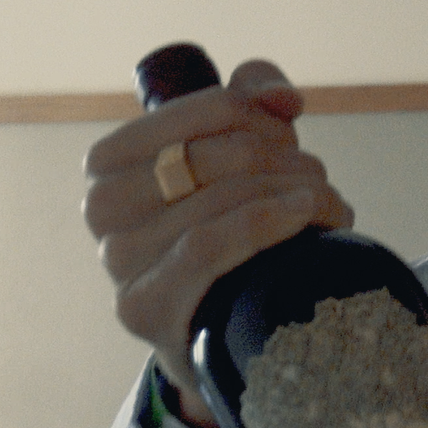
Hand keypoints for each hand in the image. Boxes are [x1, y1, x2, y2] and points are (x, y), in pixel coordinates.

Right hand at [82, 59, 352, 427]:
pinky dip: (269, 224)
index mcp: (111, 160)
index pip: (205, 110)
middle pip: (220, 156)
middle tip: (317, 181)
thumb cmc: (227, 230)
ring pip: (224, 199)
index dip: (263, 116)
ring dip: (297, 194)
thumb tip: (281, 96)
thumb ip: (250, 102)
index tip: (292, 133)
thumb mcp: (233, 159)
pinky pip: (209, 245)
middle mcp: (101, 207)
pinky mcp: (143, 306)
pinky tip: (308, 219)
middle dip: (286, 161)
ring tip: (327, 206)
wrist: (218, 331)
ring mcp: (118, 260)